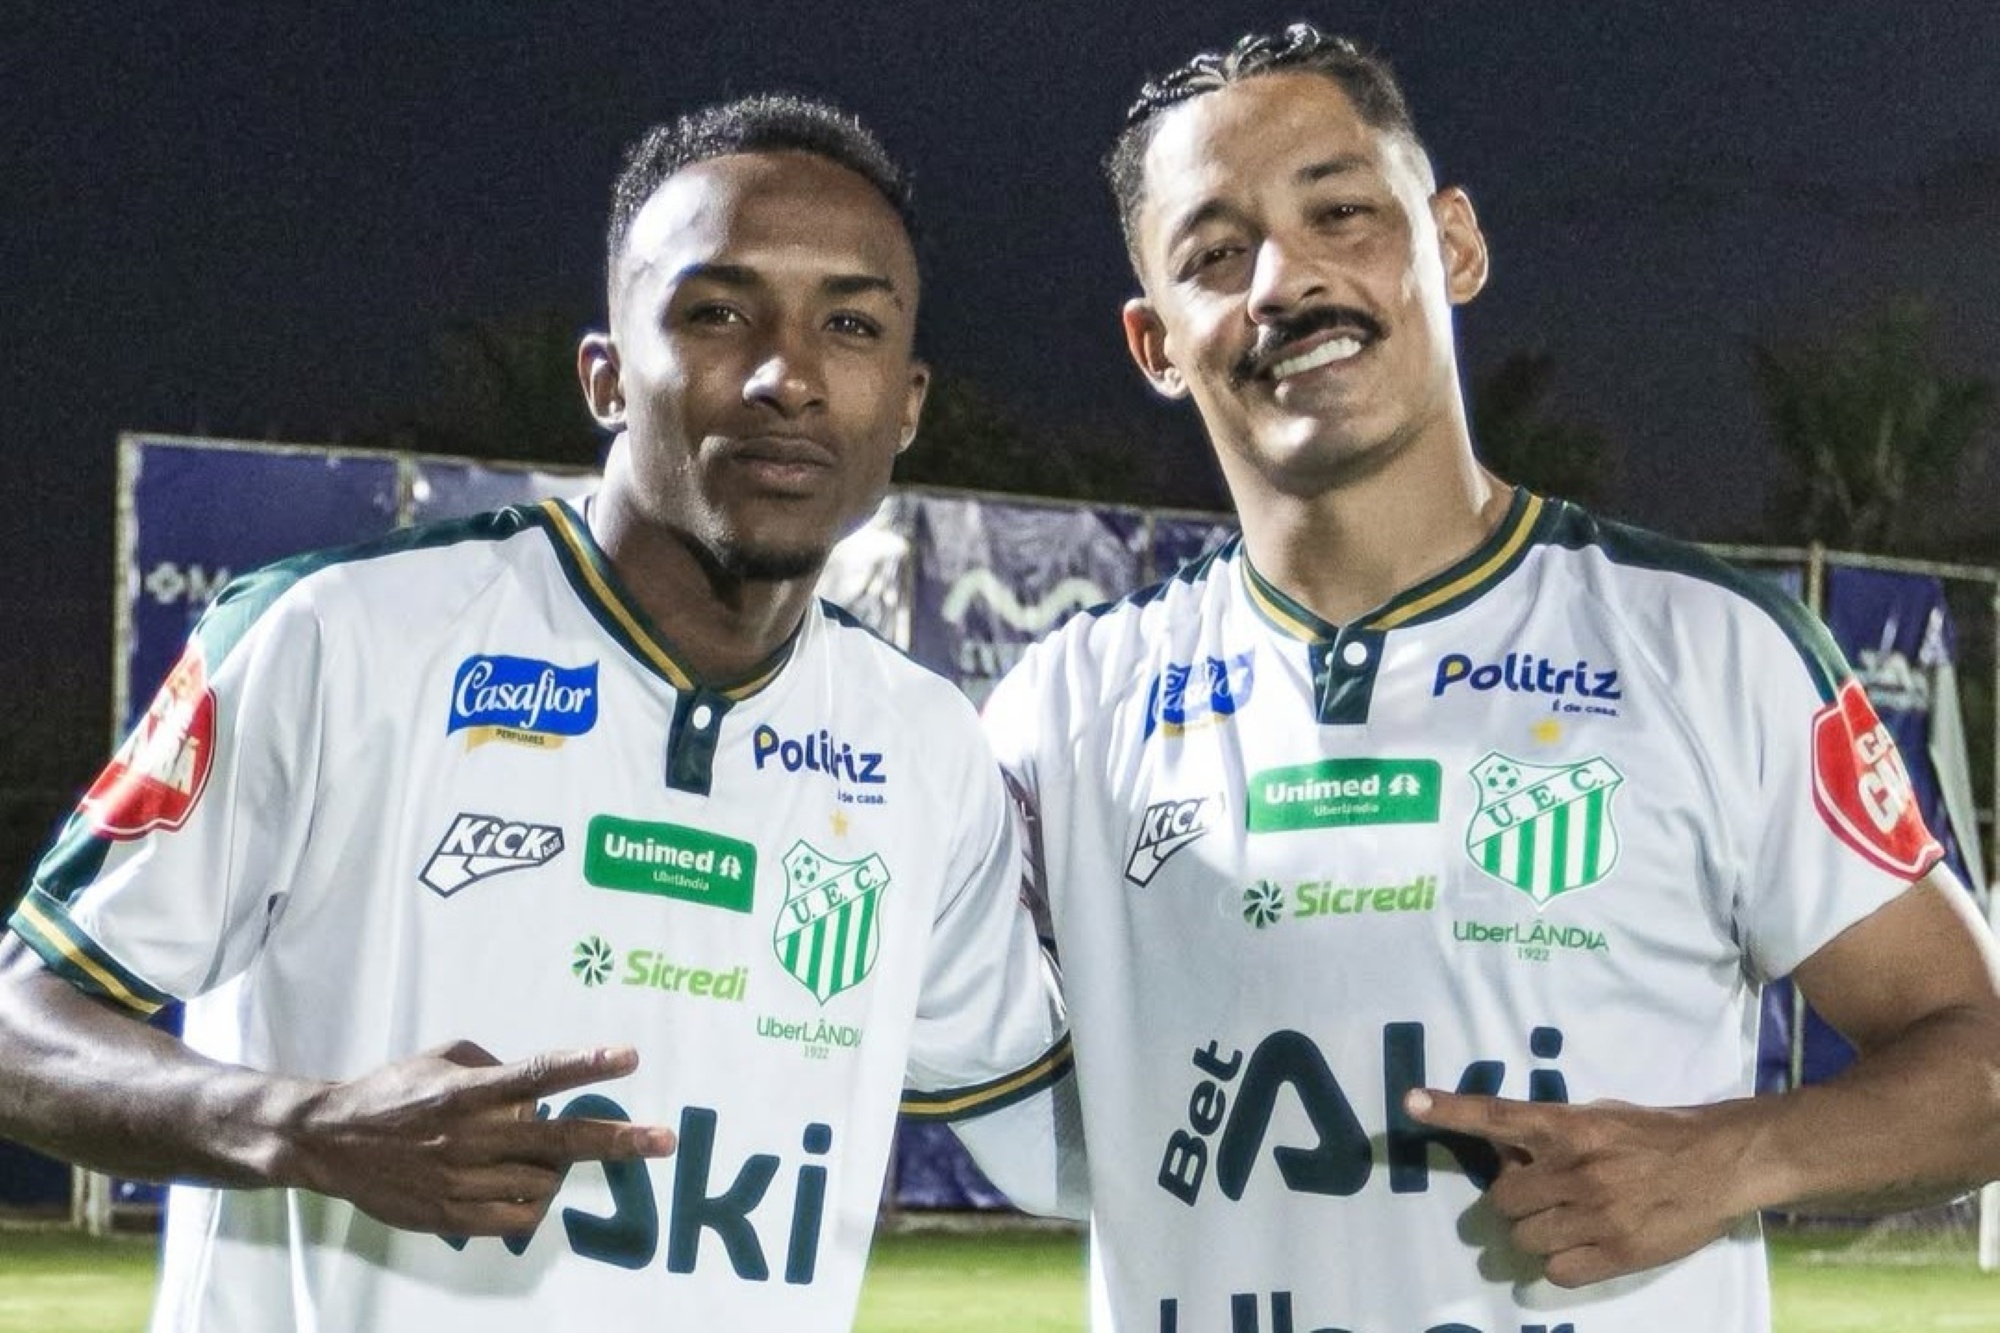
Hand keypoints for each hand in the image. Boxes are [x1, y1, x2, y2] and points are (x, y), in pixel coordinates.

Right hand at [286, 1040, 675, 1236]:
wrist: (329, 1143)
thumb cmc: (391, 1092)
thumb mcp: (440, 1057)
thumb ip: (492, 1064)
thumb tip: (535, 1086)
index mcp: (469, 1092)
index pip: (539, 1075)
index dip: (586, 1066)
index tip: (629, 1057)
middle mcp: (471, 1136)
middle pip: (559, 1140)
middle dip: (618, 1140)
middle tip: (664, 1140)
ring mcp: (462, 1181)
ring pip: (543, 1182)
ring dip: (554, 1168)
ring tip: (530, 1154)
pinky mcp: (451, 1217)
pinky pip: (518, 1217)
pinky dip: (533, 1201)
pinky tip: (525, 1186)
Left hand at [1404, 1088, 1752, 1286]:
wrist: (1722, 1164)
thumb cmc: (1656, 1135)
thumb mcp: (1599, 1117)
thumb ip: (1552, 1131)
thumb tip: (1505, 1147)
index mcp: (1568, 1127)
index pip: (1497, 1116)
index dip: (1451, 1110)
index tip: (1411, 1103)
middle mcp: (1574, 1169)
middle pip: (1502, 1200)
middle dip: (1513, 1200)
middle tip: (1541, 1193)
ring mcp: (1595, 1214)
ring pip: (1524, 1239)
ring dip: (1536, 1231)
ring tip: (1567, 1218)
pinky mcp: (1616, 1252)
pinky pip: (1556, 1270)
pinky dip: (1561, 1260)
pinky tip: (1584, 1242)